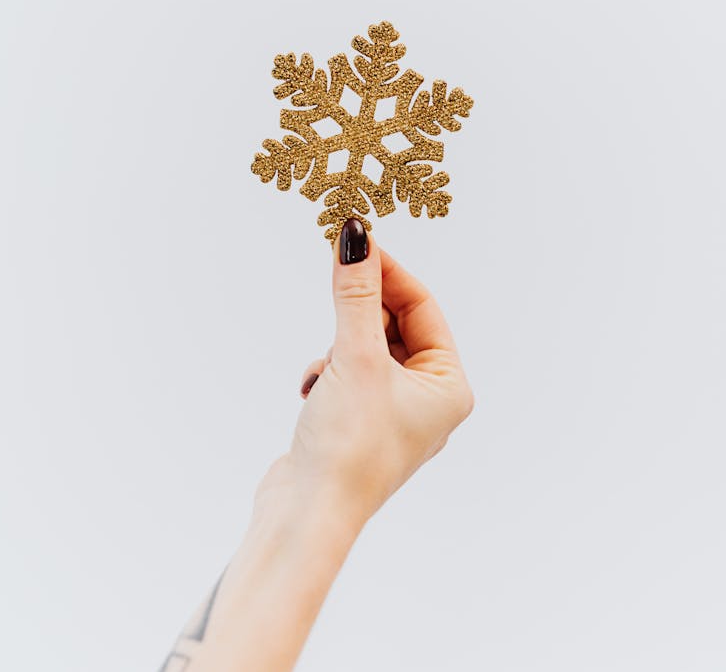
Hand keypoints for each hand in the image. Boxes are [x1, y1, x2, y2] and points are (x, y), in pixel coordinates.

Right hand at [259, 219, 474, 527]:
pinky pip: (347, 373)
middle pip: (395, 325)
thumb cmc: (347, 447)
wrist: (305, 517)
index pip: (423, 307)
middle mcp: (428, 401)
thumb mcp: (354, 356)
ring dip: (341, 345)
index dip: (389, 271)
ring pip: (366, 347)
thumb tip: (356, 236)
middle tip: (336, 269)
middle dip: (362, 309)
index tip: (357, 240)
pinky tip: (314, 391)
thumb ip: (356, 293)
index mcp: (449, 387)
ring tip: (327, 368)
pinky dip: (328, 371)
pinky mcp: (358, 424)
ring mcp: (392, 414)